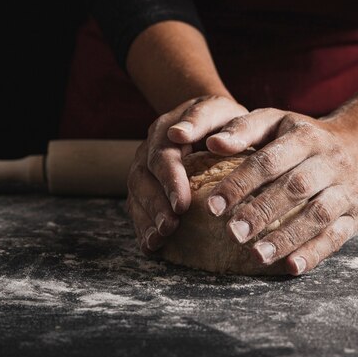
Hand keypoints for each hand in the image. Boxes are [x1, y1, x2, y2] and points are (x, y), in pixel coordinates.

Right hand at [126, 95, 247, 253]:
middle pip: (143, 177)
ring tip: (160, 238)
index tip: (182, 204)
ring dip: (147, 218)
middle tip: (170, 226)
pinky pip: (136, 206)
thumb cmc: (221, 119)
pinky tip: (152, 245)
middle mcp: (149, 147)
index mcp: (167, 128)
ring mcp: (144, 166)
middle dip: (156, 204)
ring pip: (135, 193)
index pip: (163, 155)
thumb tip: (191, 136)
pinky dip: (142, 227)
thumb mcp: (220, 111)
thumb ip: (208, 120)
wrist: (209, 119)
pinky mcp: (144, 185)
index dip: (170, 180)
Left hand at [204, 108, 357, 274]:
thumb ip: (243, 129)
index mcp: (305, 137)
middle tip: (233, 233)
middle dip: (262, 212)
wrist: (357, 145)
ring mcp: (346, 190)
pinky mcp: (355, 216)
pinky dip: (314, 253)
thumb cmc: (300, 137)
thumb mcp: (274, 122)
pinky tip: (291, 267)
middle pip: (295, 188)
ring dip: (287, 237)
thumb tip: (213, 143)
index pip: (269, 161)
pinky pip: (337, 237)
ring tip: (257, 255)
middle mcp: (330, 162)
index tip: (213, 206)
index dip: (240, 183)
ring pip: (318, 215)